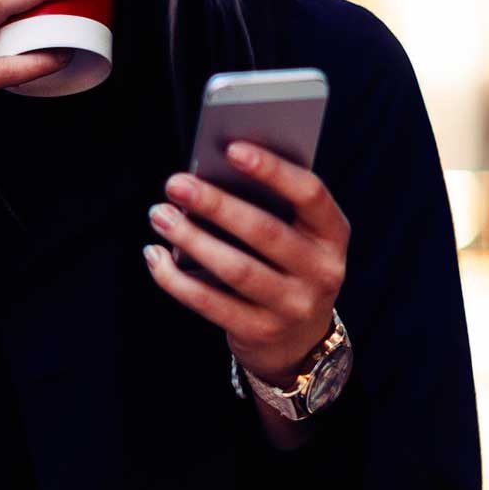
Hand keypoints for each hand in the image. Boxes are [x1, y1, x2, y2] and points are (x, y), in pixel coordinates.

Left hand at [143, 140, 348, 383]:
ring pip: (235, 269)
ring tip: (160, 215)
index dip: (272, 169)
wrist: (299, 341)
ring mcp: (293, 307)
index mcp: (333, 234)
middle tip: (176, 183)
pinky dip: (176, 279)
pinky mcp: (260, 332)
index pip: (310, 193)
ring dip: (191, 238)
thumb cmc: (287, 266)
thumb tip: (210, 175)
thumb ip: (270, 206)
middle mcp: (322, 271)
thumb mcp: (297, 236)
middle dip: (215, 204)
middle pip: (264, 231)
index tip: (231, 148)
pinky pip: (211, 303)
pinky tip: (155, 256)